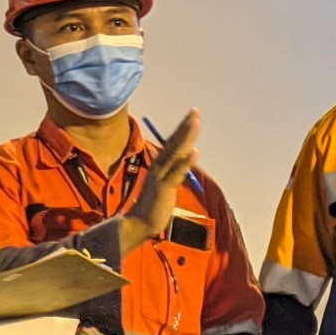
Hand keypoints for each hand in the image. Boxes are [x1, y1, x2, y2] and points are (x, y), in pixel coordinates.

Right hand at [122, 110, 199, 250]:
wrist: (139, 223)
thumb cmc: (153, 205)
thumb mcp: (165, 185)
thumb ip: (174, 173)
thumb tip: (184, 163)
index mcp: (160, 165)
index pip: (173, 143)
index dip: (182, 129)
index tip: (192, 116)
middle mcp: (159, 167)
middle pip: (174, 143)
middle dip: (185, 127)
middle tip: (195, 111)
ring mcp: (160, 176)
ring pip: (175, 153)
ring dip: (186, 137)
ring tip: (195, 123)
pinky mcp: (163, 188)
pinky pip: (176, 173)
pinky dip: (186, 162)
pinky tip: (195, 152)